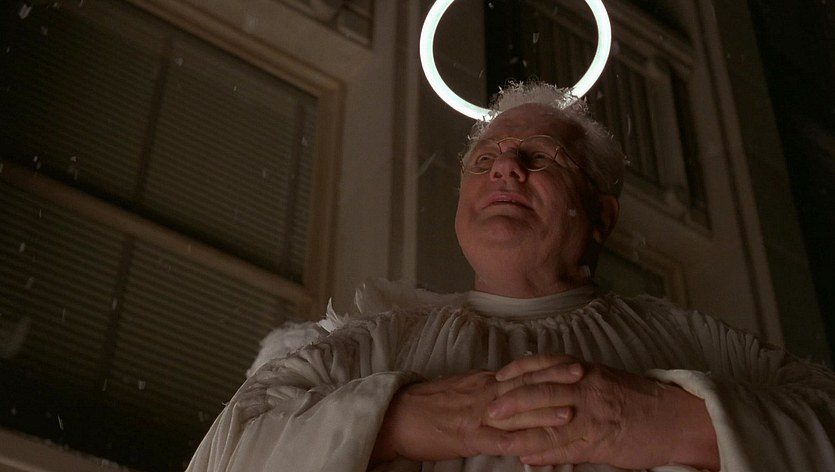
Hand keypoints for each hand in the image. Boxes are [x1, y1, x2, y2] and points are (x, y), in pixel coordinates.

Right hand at [372, 370, 564, 463]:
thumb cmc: (427, 403)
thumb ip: (486, 386)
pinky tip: (535, 446)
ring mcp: (476, 416)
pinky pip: (496, 441)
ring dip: (542, 412)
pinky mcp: (467, 438)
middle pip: (524, 385)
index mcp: (483, 382)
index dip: (548, 368)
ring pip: (515, 413)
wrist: (397, 416)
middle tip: (583, 374)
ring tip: (570, 410)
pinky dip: (516, 443)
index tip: (572, 362)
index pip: (521, 373)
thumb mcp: (460, 387)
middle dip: (554, 381)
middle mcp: (483, 393)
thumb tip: (507, 381)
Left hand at [488, 354, 718, 469]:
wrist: (676, 418)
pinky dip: (546, 455)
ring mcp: (594, 416)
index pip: (546, 365)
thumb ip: (575, 378)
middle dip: (513, 401)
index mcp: (587, 371)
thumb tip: (543, 380)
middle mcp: (587, 389)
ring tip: (499, 440)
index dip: (519, 371)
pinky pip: (569, 449)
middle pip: (542, 392)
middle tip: (489, 410)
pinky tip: (528, 459)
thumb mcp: (604, 378)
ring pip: (551, 424)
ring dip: (522, 434)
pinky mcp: (602, 442)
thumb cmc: (638, 398)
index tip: (498, 377)